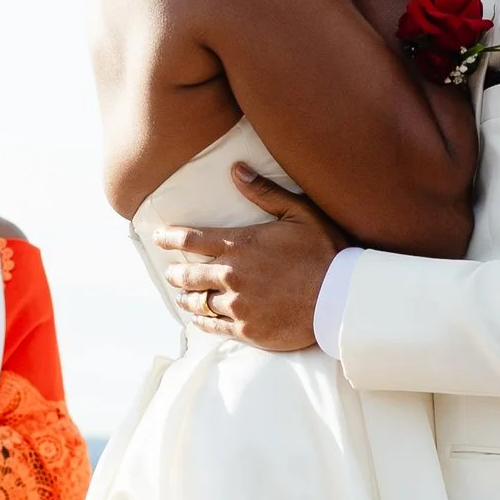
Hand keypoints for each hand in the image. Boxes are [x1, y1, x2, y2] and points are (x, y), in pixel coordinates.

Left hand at [155, 168, 347, 352]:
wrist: (341, 299)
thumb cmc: (324, 252)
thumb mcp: (299, 212)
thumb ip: (264, 192)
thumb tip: (236, 169)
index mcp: (240, 245)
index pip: (192, 240)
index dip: (170, 237)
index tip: (159, 237)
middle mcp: (232, 276)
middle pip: (189, 275)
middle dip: (176, 273)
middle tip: (171, 272)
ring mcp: (237, 306)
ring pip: (198, 302)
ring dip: (187, 298)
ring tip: (182, 297)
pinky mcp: (247, 330)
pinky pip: (213, 326)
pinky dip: (202, 321)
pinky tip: (199, 319)